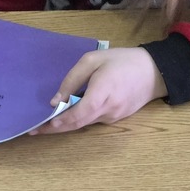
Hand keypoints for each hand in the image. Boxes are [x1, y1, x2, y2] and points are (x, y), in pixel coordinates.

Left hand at [30, 47, 167, 134]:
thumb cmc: (121, 60)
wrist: (154, 71)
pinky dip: (80, 119)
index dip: (59, 122)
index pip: (77, 114)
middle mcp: (108, 110)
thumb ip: (72, 79)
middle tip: (35, 130)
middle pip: (78, 124)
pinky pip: (94, 120)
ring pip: (85, 123)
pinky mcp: (117, 118)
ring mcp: (114, 117)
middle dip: (56, 128)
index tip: (41, 126)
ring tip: (47, 122)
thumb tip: (56, 101)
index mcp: (102, 93)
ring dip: (67, 124)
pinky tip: (69, 114)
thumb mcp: (93, 60)